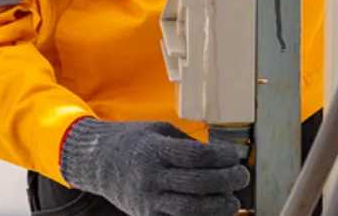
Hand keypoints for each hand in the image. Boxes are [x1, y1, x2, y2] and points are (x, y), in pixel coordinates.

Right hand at [59, 117, 249, 215]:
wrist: (95, 162)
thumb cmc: (131, 142)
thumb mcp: (157, 131)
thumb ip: (186, 144)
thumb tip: (221, 157)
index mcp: (154, 150)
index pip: (196, 156)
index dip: (221, 157)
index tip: (234, 155)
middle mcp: (151, 177)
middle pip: (198, 183)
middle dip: (226, 181)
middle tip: (241, 177)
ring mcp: (148, 200)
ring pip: (191, 210)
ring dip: (217, 207)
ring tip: (231, 201)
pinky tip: (212, 214)